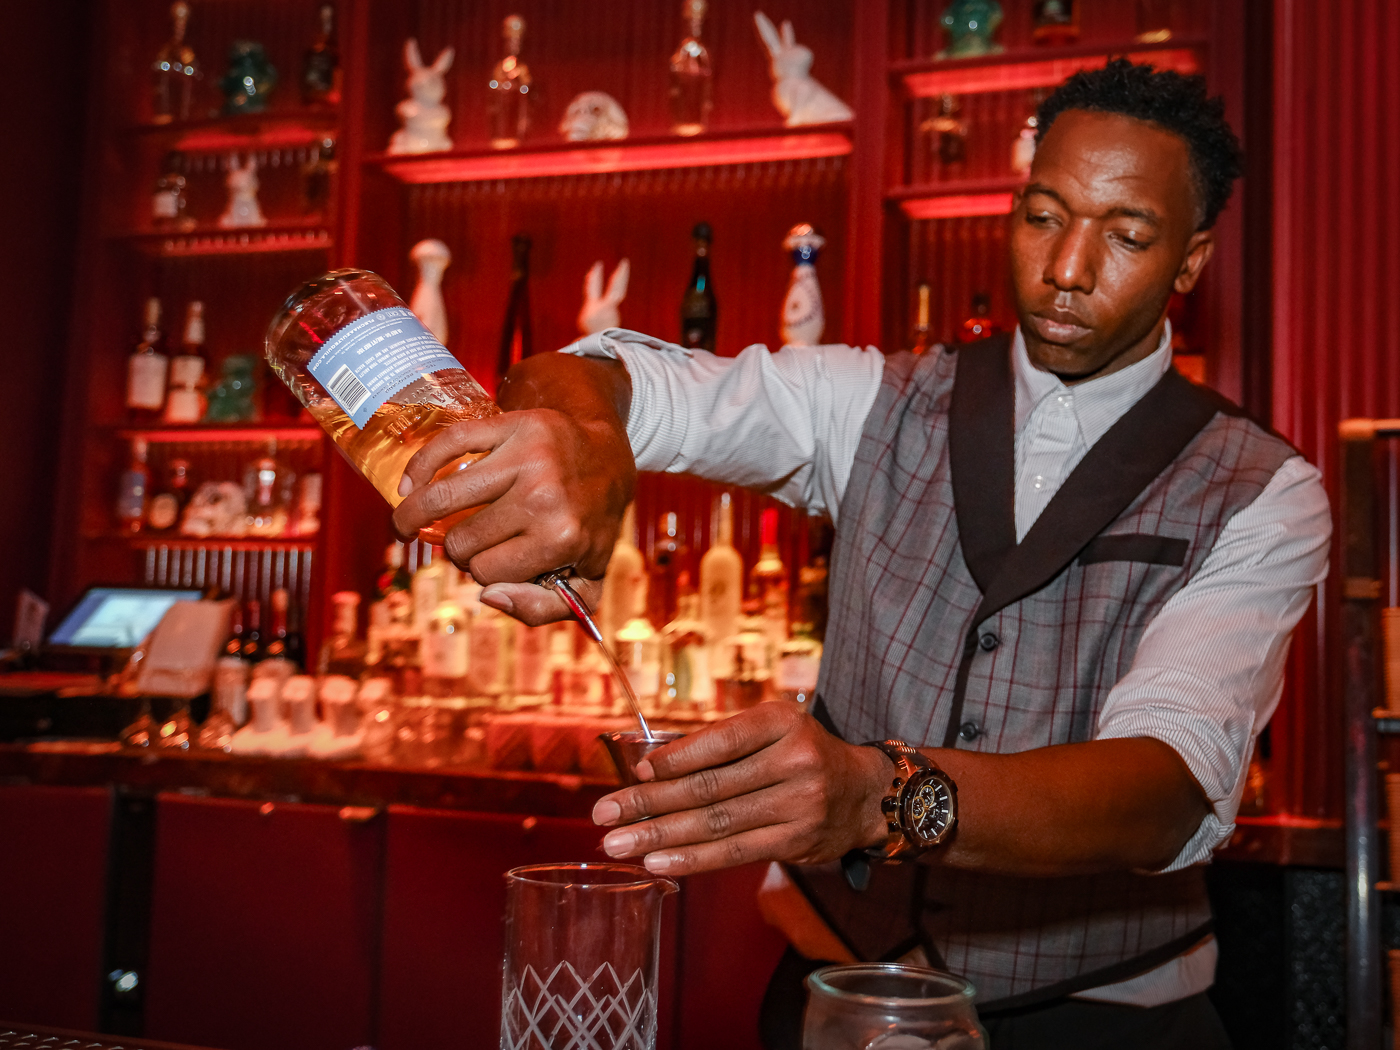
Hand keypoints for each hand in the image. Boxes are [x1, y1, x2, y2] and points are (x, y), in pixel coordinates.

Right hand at [391, 407, 632, 624]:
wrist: (608, 459)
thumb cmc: (590, 524)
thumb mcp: (586, 581)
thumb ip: (542, 609)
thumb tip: (488, 596)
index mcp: (563, 538)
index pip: (487, 574)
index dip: (486, 572)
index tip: (497, 562)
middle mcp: (546, 496)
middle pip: (462, 542)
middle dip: (460, 548)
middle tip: (472, 540)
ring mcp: (529, 455)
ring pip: (443, 499)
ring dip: (415, 516)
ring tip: (406, 523)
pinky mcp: (515, 423)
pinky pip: (449, 442)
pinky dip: (419, 466)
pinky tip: (408, 485)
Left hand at [591, 703, 892, 875]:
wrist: (864, 792)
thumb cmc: (799, 752)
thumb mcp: (770, 729)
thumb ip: (719, 743)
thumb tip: (650, 769)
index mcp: (782, 721)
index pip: (721, 741)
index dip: (675, 759)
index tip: (636, 773)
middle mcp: (794, 761)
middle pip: (710, 786)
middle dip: (649, 803)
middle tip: (604, 814)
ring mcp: (798, 805)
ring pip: (717, 823)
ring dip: (660, 835)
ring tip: (618, 843)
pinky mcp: (796, 842)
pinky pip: (734, 853)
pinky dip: (692, 858)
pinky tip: (657, 862)